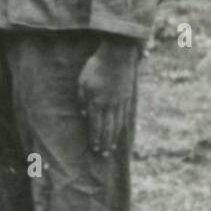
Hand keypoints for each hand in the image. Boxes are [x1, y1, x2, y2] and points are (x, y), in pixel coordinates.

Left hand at [78, 36, 139, 155]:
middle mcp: (109, 104)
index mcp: (96, 101)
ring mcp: (120, 101)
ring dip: (114, 138)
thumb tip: (83, 114)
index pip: (95, 124)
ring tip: (112, 148)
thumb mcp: (82, 81)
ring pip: (117, 124)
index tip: (94, 148)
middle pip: (107, 128)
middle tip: (103, 155)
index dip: (95, 137)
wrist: (117, 55)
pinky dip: (123, 126)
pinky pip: (125, 115)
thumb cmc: (95, 67)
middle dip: (105, 142)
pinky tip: (121, 132)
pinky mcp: (128, 97)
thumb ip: (82, 98)